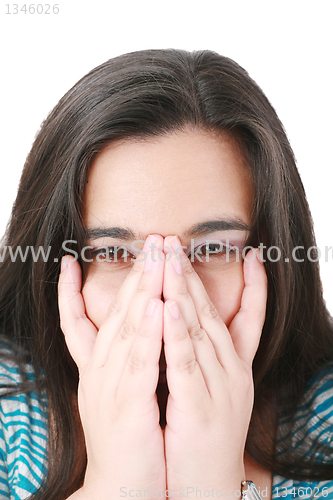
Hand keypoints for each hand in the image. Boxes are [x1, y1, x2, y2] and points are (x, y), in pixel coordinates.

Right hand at [58, 235, 165, 498]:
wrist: (121, 489)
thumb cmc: (127, 437)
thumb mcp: (119, 391)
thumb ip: (126, 359)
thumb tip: (138, 329)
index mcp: (98, 366)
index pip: (94, 315)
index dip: (98, 283)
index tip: (103, 252)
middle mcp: (99, 369)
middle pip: (116, 312)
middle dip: (136, 273)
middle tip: (152, 240)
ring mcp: (109, 386)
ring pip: (127, 329)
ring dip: (142, 291)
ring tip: (156, 260)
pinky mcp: (127, 405)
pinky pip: (138, 362)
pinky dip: (146, 332)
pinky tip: (157, 306)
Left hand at [162, 236, 266, 495]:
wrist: (206, 489)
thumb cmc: (204, 437)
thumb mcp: (215, 391)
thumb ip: (207, 357)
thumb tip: (195, 327)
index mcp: (235, 367)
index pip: (249, 318)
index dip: (254, 286)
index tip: (252, 254)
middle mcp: (232, 372)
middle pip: (211, 314)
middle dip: (192, 275)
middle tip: (175, 243)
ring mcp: (219, 388)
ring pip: (200, 331)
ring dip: (184, 293)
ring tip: (171, 262)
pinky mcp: (198, 407)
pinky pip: (186, 363)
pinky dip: (178, 332)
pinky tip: (168, 306)